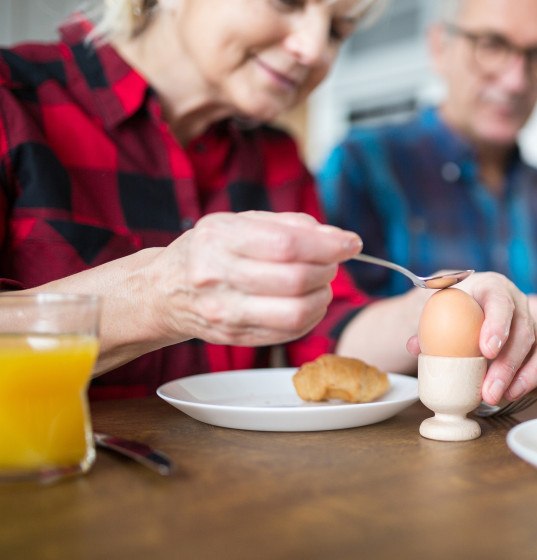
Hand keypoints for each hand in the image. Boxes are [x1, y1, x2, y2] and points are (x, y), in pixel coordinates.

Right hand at [151, 211, 361, 346]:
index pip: (286, 245)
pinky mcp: (236, 337)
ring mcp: (225, 313)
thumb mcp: (239, 222)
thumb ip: (289, 225)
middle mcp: (217, 277)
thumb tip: (337, 236)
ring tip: (321, 282)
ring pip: (296, 312)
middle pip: (295, 280)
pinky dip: (312, 315)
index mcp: (219, 239)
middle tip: (333, 261)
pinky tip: (309, 301)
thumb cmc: (209, 250)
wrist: (162, 291)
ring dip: (323, 296)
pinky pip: (290, 332)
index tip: (351, 243)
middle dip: (328, 269)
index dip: (328, 245)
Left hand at [406, 273, 536, 404]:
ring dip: (532, 374)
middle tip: (489, 392)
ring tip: (507, 395)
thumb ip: (424, 328)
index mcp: (492, 288)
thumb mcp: (433, 313)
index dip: (497, 324)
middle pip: (524, 330)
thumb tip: (415, 345)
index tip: (486, 350)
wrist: (462, 313)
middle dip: (508, 364)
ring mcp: (536, 324)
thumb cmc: (448, 312)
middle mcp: (519, 303)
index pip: (499, 301)